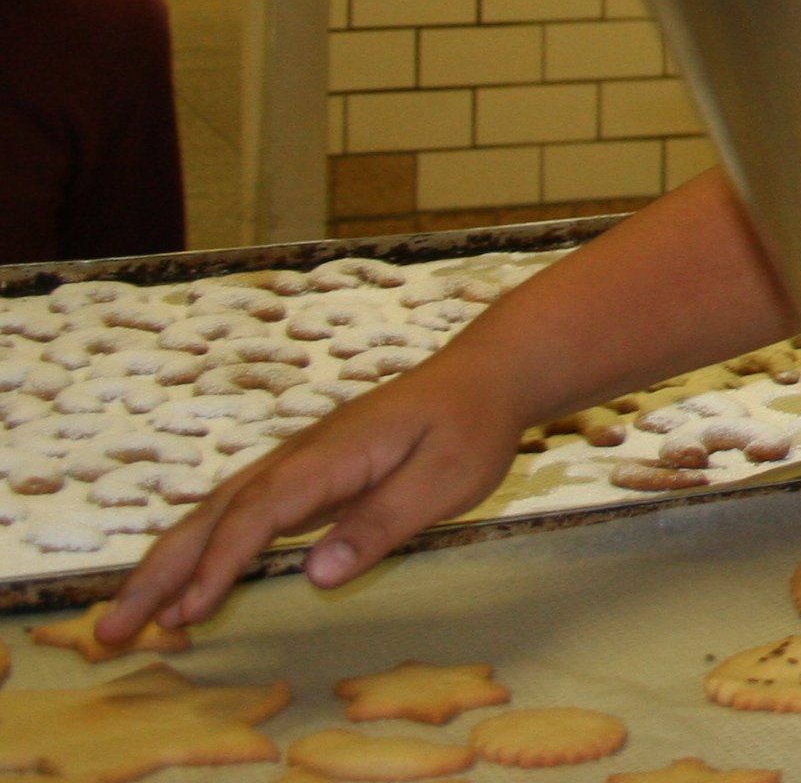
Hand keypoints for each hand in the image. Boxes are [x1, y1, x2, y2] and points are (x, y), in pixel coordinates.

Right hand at [100, 350, 535, 639]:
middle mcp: (299, 458)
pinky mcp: (304, 481)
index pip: (260, 512)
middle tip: (109, 630)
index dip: (220, 563)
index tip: (188, 611)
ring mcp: (297, 467)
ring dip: (167, 568)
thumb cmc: (470, 427)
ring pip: (217, 517)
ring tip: (124, 623)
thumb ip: (382, 523)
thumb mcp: (446, 478)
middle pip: (214, 515)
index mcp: (330, 454)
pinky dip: (202, 555)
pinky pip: (239, 520)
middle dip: (159, 572)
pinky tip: (184, 594)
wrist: (483, 377)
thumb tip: (316, 574)